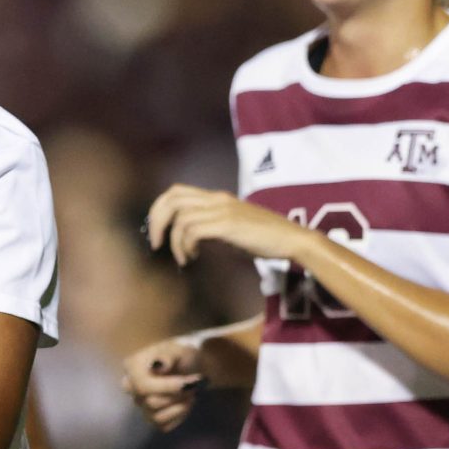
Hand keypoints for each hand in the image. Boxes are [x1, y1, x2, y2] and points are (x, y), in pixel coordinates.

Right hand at [122, 335, 204, 430]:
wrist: (190, 363)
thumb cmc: (182, 353)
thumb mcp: (178, 348)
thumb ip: (167, 356)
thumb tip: (158, 366)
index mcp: (132, 366)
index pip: (143, 386)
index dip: (169, 387)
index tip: (192, 380)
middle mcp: (130, 386)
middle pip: (151, 403)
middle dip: (178, 396)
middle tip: (195, 384)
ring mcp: (140, 403)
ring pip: (156, 417)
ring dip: (180, 406)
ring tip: (192, 393)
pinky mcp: (151, 417)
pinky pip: (163, 426)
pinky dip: (179, 415)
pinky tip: (185, 402)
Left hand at [145, 184, 308, 267]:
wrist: (292, 239)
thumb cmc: (264, 238)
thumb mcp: (230, 229)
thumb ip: (209, 228)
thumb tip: (187, 239)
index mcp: (216, 197)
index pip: (176, 191)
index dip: (159, 209)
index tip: (157, 232)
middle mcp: (217, 199)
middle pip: (172, 198)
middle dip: (156, 221)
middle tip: (156, 243)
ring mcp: (223, 210)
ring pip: (180, 217)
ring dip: (174, 241)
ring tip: (182, 257)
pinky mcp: (228, 224)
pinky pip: (193, 231)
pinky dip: (185, 246)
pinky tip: (192, 258)